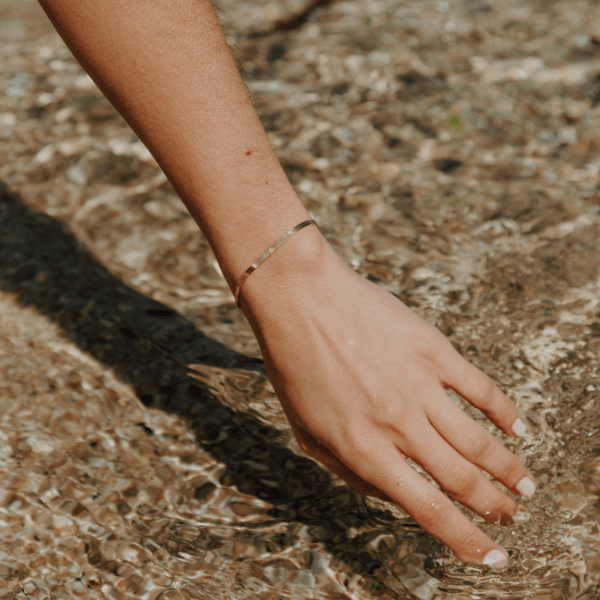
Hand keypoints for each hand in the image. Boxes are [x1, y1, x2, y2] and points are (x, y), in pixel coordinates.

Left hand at [241, 231, 534, 566]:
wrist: (299, 301)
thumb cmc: (295, 368)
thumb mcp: (307, 433)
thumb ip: (351, 471)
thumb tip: (395, 495)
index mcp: (364, 451)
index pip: (429, 510)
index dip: (466, 540)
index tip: (490, 556)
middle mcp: (397, 425)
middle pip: (462, 480)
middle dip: (494, 508)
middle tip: (512, 517)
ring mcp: (418, 386)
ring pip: (478, 441)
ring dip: (508, 469)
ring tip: (525, 485)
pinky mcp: (431, 350)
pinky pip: (479, 388)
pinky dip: (504, 412)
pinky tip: (518, 428)